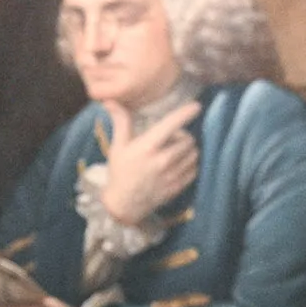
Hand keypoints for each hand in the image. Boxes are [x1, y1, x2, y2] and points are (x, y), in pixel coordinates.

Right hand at [97, 100, 199, 225]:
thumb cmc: (119, 172)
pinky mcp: (177, 187)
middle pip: (188, 139)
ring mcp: (172, 175)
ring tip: (177, 151)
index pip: (171, 124)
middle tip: (173, 139)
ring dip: (189, 149)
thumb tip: (110, 101)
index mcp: (147, 147)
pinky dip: (191, 164)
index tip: (196, 107)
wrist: (123, 205)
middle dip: (183, 136)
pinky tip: (180, 164)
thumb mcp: (117, 147)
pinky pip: (194, 170)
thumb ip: (121, 122)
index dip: (185, 113)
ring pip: (193, 154)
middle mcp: (163, 160)